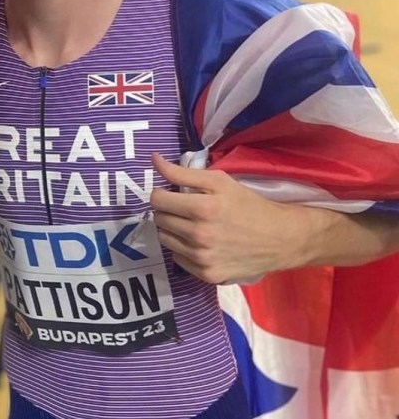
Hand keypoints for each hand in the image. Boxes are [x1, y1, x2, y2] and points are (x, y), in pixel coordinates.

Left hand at [150, 152, 303, 283]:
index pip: (157, 200)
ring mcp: (203, 258)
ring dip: (173, 230)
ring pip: (165, 239)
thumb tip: (154, 159)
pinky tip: (201, 242)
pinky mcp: (208, 275)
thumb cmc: (248, 205)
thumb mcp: (219, 181)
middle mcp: (200, 236)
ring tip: (192, 224)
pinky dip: (183, 249)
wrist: (281, 238)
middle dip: (167, 211)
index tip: (172, 194)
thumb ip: (182, 172)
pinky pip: (178, 258)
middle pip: (159, 220)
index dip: (162, 194)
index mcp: (202, 209)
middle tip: (185, 209)